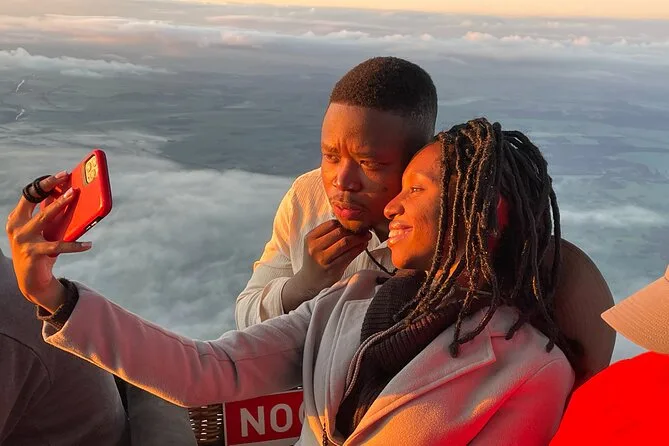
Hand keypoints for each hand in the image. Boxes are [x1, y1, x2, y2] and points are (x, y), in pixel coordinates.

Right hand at [5, 172, 91, 311]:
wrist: (30, 280)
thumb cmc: (40, 249)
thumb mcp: (42, 230)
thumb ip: (48, 213)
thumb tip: (67, 192)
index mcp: (16, 218)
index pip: (29, 195)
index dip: (45, 183)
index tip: (62, 175)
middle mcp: (16, 226)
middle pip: (34, 201)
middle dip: (50, 187)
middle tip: (68, 181)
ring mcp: (23, 240)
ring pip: (44, 218)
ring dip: (60, 204)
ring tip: (75, 196)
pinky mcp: (34, 253)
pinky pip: (58, 246)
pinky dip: (75, 245)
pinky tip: (89, 244)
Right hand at [282, 220, 369, 311]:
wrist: (309, 282)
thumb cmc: (316, 260)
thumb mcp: (315, 245)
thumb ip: (327, 234)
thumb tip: (349, 223)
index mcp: (310, 238)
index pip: (331, 224)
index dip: (344, 223)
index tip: (354, 224)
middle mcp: (315, 247)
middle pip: (339, 232)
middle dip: (354, 230)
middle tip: (364, 230)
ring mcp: (323, 259)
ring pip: (345, 242)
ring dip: (359, 239)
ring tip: (366, 237)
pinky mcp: (332, 268)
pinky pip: (349, 255)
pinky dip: (359, 249)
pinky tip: (363, 246)